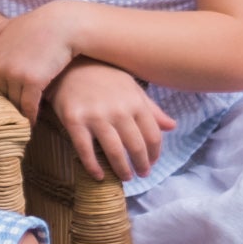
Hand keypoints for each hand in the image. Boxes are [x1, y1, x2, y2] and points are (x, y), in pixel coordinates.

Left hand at [0, 1, 89, 119]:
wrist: (63, 24)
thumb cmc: (38, 24)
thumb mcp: (9, 26)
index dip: (3, 93)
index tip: (10, 102)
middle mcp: (0, 66)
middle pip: (3, 95)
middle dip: (10, 105)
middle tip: (15, 117)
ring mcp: (16, 74)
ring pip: (15, 102)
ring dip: (20, 113)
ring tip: (24, 122)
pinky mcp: (33, 81)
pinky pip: (29, 105)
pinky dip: (31, 115)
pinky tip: (33, 121)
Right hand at [48, 60, 174, 182]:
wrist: (69, 66)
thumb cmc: (104, 77)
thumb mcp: (131, 88)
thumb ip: (151, 109)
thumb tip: (172, 126)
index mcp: (135, 101)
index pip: (152, 135)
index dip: (155, 153)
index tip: (153, 162)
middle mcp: (118, 110)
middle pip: (136, 146)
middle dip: (141, 165)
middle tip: (142, 174)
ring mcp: (95, 116)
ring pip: (114, 152)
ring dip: (122, 170)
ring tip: (126, 177)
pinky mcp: (74, 121)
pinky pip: (85, 150)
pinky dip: (93, 167)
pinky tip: (99, 176)